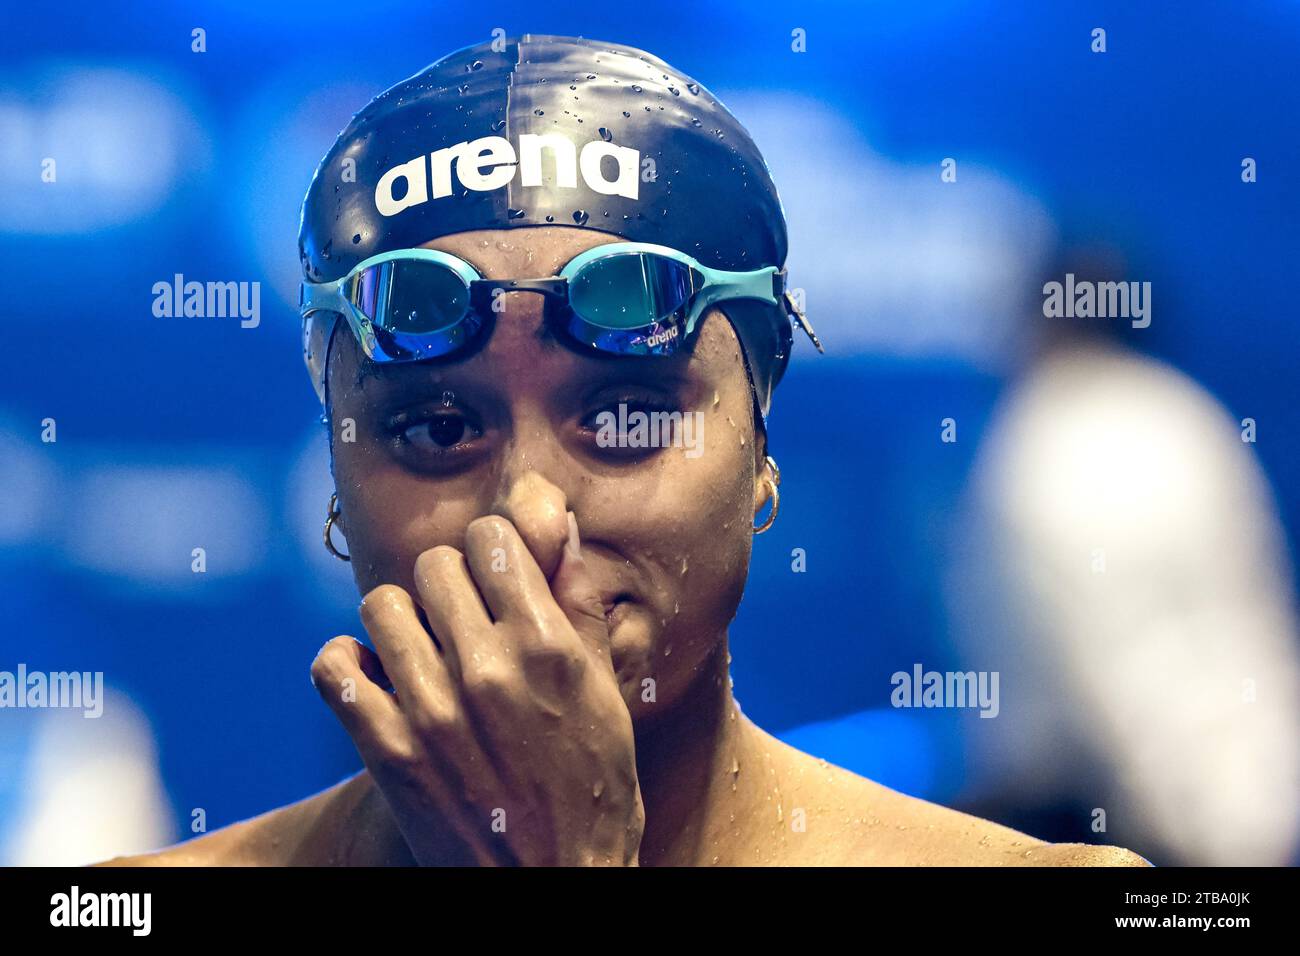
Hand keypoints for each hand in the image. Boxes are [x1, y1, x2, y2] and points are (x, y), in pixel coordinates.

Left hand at [310, 511, 643, 865]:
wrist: (555, 885)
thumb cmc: (593, 790)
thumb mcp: (606, 695)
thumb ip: (580, 606)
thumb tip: (562, 528)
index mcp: (548, 647)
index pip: (491, 538)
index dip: (492, 552)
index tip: (494, 579)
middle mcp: (488, 669)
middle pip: (434, 565)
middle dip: (449, 587)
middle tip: (462, 625)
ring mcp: (431, 710)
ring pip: (381, 605)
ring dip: (401, 623)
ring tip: (422, 654)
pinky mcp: (387, 751)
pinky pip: (334, 666)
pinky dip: (348, 665)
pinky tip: (378, 680)